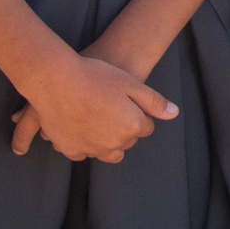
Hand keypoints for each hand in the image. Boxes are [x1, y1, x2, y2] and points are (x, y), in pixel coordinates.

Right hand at [11, 53, 176, 162]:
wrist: (55, 79)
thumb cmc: (95, 76)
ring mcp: (90, 149)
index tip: (126, 102)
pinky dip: (84, 143)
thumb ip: (154, 101)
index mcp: (131, 127)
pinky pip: (83, 152)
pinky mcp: (70, 149)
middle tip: (110, 107)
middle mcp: (113, 143)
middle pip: (127, 142)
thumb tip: (174, 114)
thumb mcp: (130, 83)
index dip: (138, 114)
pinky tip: (80, 126)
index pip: (145, 128)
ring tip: (96, 117)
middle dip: (124, 129)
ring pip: (106, 152)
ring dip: (105, 140)